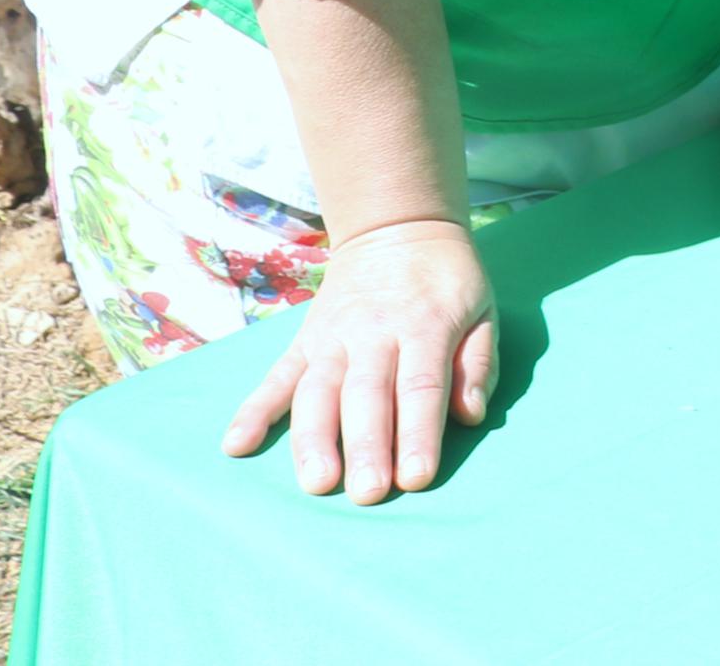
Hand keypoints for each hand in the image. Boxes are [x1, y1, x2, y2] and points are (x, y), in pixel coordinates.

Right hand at [221, 216, 497, 502]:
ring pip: (318, 391)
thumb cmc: (448, 280)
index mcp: (425, 325)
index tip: (416, 478)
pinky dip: (253, 410)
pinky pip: (276, 378)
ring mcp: (332, 338)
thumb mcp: (483, 309)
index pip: (420, 386)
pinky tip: (235, 445)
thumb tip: (470, 414)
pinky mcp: (303, 342)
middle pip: (367, 395)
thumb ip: (479, 363)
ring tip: (316, 482)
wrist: (397, 226)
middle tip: (367, 494)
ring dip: (314, 439)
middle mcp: (373, 333)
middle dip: (367, 446)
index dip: (418, 433)